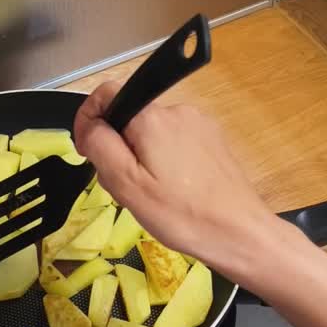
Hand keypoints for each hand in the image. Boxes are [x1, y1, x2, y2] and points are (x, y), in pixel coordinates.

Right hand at [74, 81, 283, 276]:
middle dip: (118, 148)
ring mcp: (199, 125)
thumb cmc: (181, 214)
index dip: (89, 119)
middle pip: (130, 119)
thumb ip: (101, 145)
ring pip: (151, 134)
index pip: (107, 93)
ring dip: (141, 159)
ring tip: (153, 196)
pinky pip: (174, 144)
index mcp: (152, 118)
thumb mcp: (126, 184)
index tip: (88, 153)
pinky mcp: (213, 142)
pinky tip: (173, 193)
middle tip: (126, 189)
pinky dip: (164, 163)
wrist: (239, 234)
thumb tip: (91, 124)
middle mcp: (177, 111)